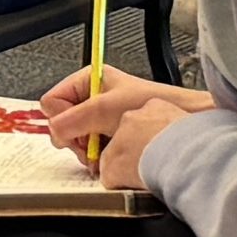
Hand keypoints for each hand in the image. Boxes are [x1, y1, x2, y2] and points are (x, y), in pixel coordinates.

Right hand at [38, 65, 208, 187]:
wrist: (183, 121)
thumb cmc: (152, 104)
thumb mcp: (104, 109)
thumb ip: (73, 119)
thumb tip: (54, 131)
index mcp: (88, 80)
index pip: (53, 101)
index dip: (60, 118)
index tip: (75, 130)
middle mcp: (93, 98)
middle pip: (62, 123)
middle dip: (74, 138)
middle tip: (89, 144)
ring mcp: (101, 119)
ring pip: (75, 139)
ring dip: (86, 150)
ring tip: (104, 149)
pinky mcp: (111, 136)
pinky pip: (90, 149)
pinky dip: (97, 156)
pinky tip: (110, 155)